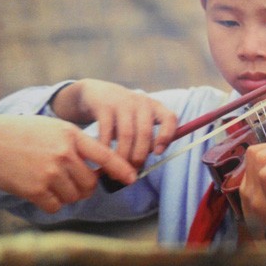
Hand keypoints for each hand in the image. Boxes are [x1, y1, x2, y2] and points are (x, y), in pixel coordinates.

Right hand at [0, 114, 137, 212]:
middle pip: (91, 183)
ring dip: (68, 195)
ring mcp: (51, 172)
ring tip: (51, 181)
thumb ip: (77, 144)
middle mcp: (65, 154)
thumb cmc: (22, 133)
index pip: (105, 155)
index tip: (132, 178)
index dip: (121, 169)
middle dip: (86, 186)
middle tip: (73, 181)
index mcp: (71, 135)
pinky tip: (40, 190)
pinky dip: (52, 203)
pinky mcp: (36, 190)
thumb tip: (98, 167)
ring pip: (76, 196)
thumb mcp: (54, 128)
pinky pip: (57, 206)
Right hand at [51, 79, 177, 168]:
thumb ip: (145, 138)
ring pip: (127, 134)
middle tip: (131, 172)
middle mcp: (141, 102)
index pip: (170, 118)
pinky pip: (107, 131)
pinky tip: (102, 157)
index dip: (167, 136)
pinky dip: (105, 147)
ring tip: (116, 170)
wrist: (95, 93)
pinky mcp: (105, 105)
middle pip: (145, 132)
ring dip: (122, 156)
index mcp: (154, 107)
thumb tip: (145, 164)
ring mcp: (123, 102)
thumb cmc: (121, 114)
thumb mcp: (137, 120)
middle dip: (139, 156)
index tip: (158, 153)